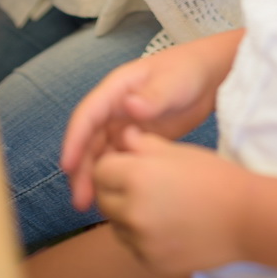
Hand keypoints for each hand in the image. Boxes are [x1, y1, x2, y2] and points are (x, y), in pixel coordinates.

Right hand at [62, 33, 239, 209]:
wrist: (209, 76)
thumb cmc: (188, 71)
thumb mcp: (172, 82)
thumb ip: (153, 96)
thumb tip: (130, 107)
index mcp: (117, 89)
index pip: (88, 115)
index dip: (74, 139)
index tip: (67, 166)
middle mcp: (114, 108)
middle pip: (88, 140)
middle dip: (81, 169)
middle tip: (80, 201)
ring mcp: (124, 124)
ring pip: (100, 154)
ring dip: (93, 177)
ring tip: (92, 207)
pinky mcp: (136, 139)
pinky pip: (117, 160)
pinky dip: (112, 177)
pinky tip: (114, 198)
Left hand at [94, 127, 246, 274]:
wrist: (245, 219)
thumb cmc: (213, 177)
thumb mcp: (177, 150)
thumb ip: (142, 144)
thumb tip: (121, 137)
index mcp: (137, 177)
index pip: (101, 170)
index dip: (114, 164)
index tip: (130, 164)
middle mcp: (133, 212)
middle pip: (103, 198)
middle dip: (115, 189)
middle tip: (141, 184)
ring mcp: (141, 242)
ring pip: (115, 224)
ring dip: (126, 214)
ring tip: (157, 205)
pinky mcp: (150, 263)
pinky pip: (132, 246)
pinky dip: (140, 236)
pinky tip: (166, 225)